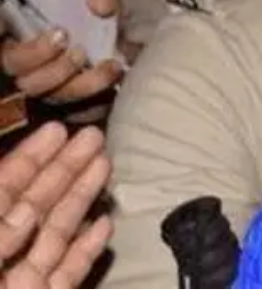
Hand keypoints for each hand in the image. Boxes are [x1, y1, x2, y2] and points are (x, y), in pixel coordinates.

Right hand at [0, 0, 125, 116]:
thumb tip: (104, 8)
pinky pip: (77, 110)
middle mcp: (24, 61)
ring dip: (80, 86)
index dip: (31, 53)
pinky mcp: (71, 92)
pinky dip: (95, 103)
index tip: (61, 34)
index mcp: (16, 33)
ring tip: (109, 66)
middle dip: (54, 70)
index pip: (7, 54)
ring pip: (52, 98)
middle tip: (80, 51)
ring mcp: (47, 79)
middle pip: (27, 81)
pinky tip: (114, 87)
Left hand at [0, 122, 110, 288]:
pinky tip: (104, 223)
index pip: (2, 190)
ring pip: (55, 233)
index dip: (29, 158)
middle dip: (64, 169)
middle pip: (33, 206)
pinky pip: (67, 272)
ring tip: (104, 165)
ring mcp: (20, 281)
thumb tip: (27, 214)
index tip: (57, 131)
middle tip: (93, 137)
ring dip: (81, 197)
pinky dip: (86, 249)